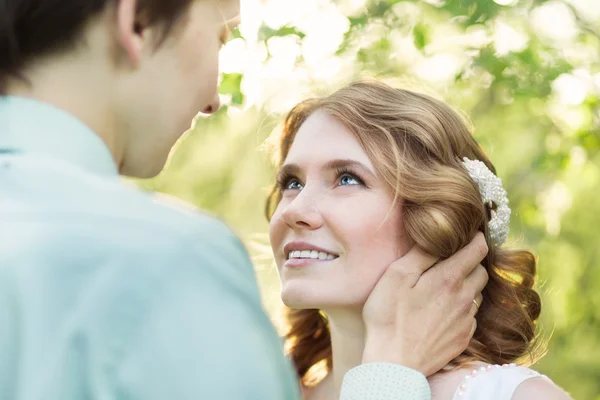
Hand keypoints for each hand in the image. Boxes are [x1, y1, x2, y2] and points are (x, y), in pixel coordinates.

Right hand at [361, 232, 488, 376]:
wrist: (393, 362)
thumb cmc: (388, 316)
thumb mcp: (396, 275)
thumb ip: (421, 253)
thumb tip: (438, 235)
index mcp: (449, 278)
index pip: (478, 250)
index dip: (475, 238)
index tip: (469, 234)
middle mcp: (465, 298)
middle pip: (482, 271)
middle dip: (472, 261)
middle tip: (454, 259)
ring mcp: (467, 320)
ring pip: (478, 293)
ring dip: (468, 285)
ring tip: (446, 285)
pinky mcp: (463, 338)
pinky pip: (471, 315)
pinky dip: (462, 308)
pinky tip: (442, 310)